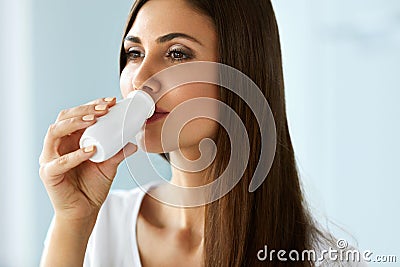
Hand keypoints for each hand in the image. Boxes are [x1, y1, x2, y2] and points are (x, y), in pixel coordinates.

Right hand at [39, 97, 137, 222]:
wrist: (84, 213)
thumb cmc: (92, 187)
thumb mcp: (109, 166)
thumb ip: (118, 153)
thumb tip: (134, 144)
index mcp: (70, 139)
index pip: (77, 115)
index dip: (92, 106)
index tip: (111, 102)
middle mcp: (57, 145)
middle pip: (64, 118)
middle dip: (85, 110)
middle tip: (105, 108)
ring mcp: (49, 158)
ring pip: (54, 132)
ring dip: (75, 123)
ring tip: (94, 120)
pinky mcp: (48, 174)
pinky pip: (59, 162)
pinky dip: (75, 155)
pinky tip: (91, 150)